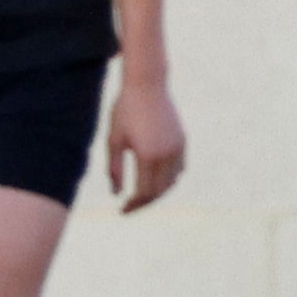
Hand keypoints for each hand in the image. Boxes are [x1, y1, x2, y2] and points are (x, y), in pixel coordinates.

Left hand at [106, 79, 185, 211]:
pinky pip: (179, 168)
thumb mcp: (114, 140)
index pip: (144, 192)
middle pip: (159, 191)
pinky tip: (156, 179)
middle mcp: (166, 155)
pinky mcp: (183, 141)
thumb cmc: (124, 111)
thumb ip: (114, 168)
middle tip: (129, 207)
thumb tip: (116, 193)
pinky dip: (169, 179)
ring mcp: (178, 148)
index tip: (121, 210)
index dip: (133, 205)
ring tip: (141, 195)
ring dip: (157, 192)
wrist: (147, 85)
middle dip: (144, 203)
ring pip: (171, 182)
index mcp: (147, 156)